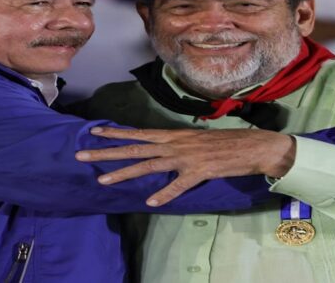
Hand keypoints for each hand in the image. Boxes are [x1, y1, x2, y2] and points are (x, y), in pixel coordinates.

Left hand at [76, 128, 295, 206]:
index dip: (115, 133)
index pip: (139, 133)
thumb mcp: (196, 140)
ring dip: (125, 174)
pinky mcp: (199, 171)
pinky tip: (151, 202)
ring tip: (103, 181)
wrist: (252, 146)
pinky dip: (165, 193)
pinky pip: (179, 185)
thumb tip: (162, 149)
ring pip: (149, 165)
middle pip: (135, 148)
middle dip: (106, 153)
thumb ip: (177, 145)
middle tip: (81, 156)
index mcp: (174, 135)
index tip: (94, 131)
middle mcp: (175, 144)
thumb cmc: (225, 143)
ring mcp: (186, 157)